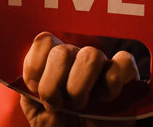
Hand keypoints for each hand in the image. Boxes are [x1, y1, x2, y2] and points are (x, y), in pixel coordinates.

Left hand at [21, 33, 136, 126]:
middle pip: (63, 51)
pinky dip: (112, 82)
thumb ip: (28, 90)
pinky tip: (105, 99)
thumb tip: (26, 78)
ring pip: (91, 55)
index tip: (33, 89)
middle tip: (58, 105)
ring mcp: (102, 66)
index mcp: (54, 62)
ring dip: (79, 86)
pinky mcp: (127, 77)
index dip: (35, 65)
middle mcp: (77, 58)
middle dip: (54, 84)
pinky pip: (124, 62)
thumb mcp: (36, 112)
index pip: (44, 41)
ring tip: (80, 106)